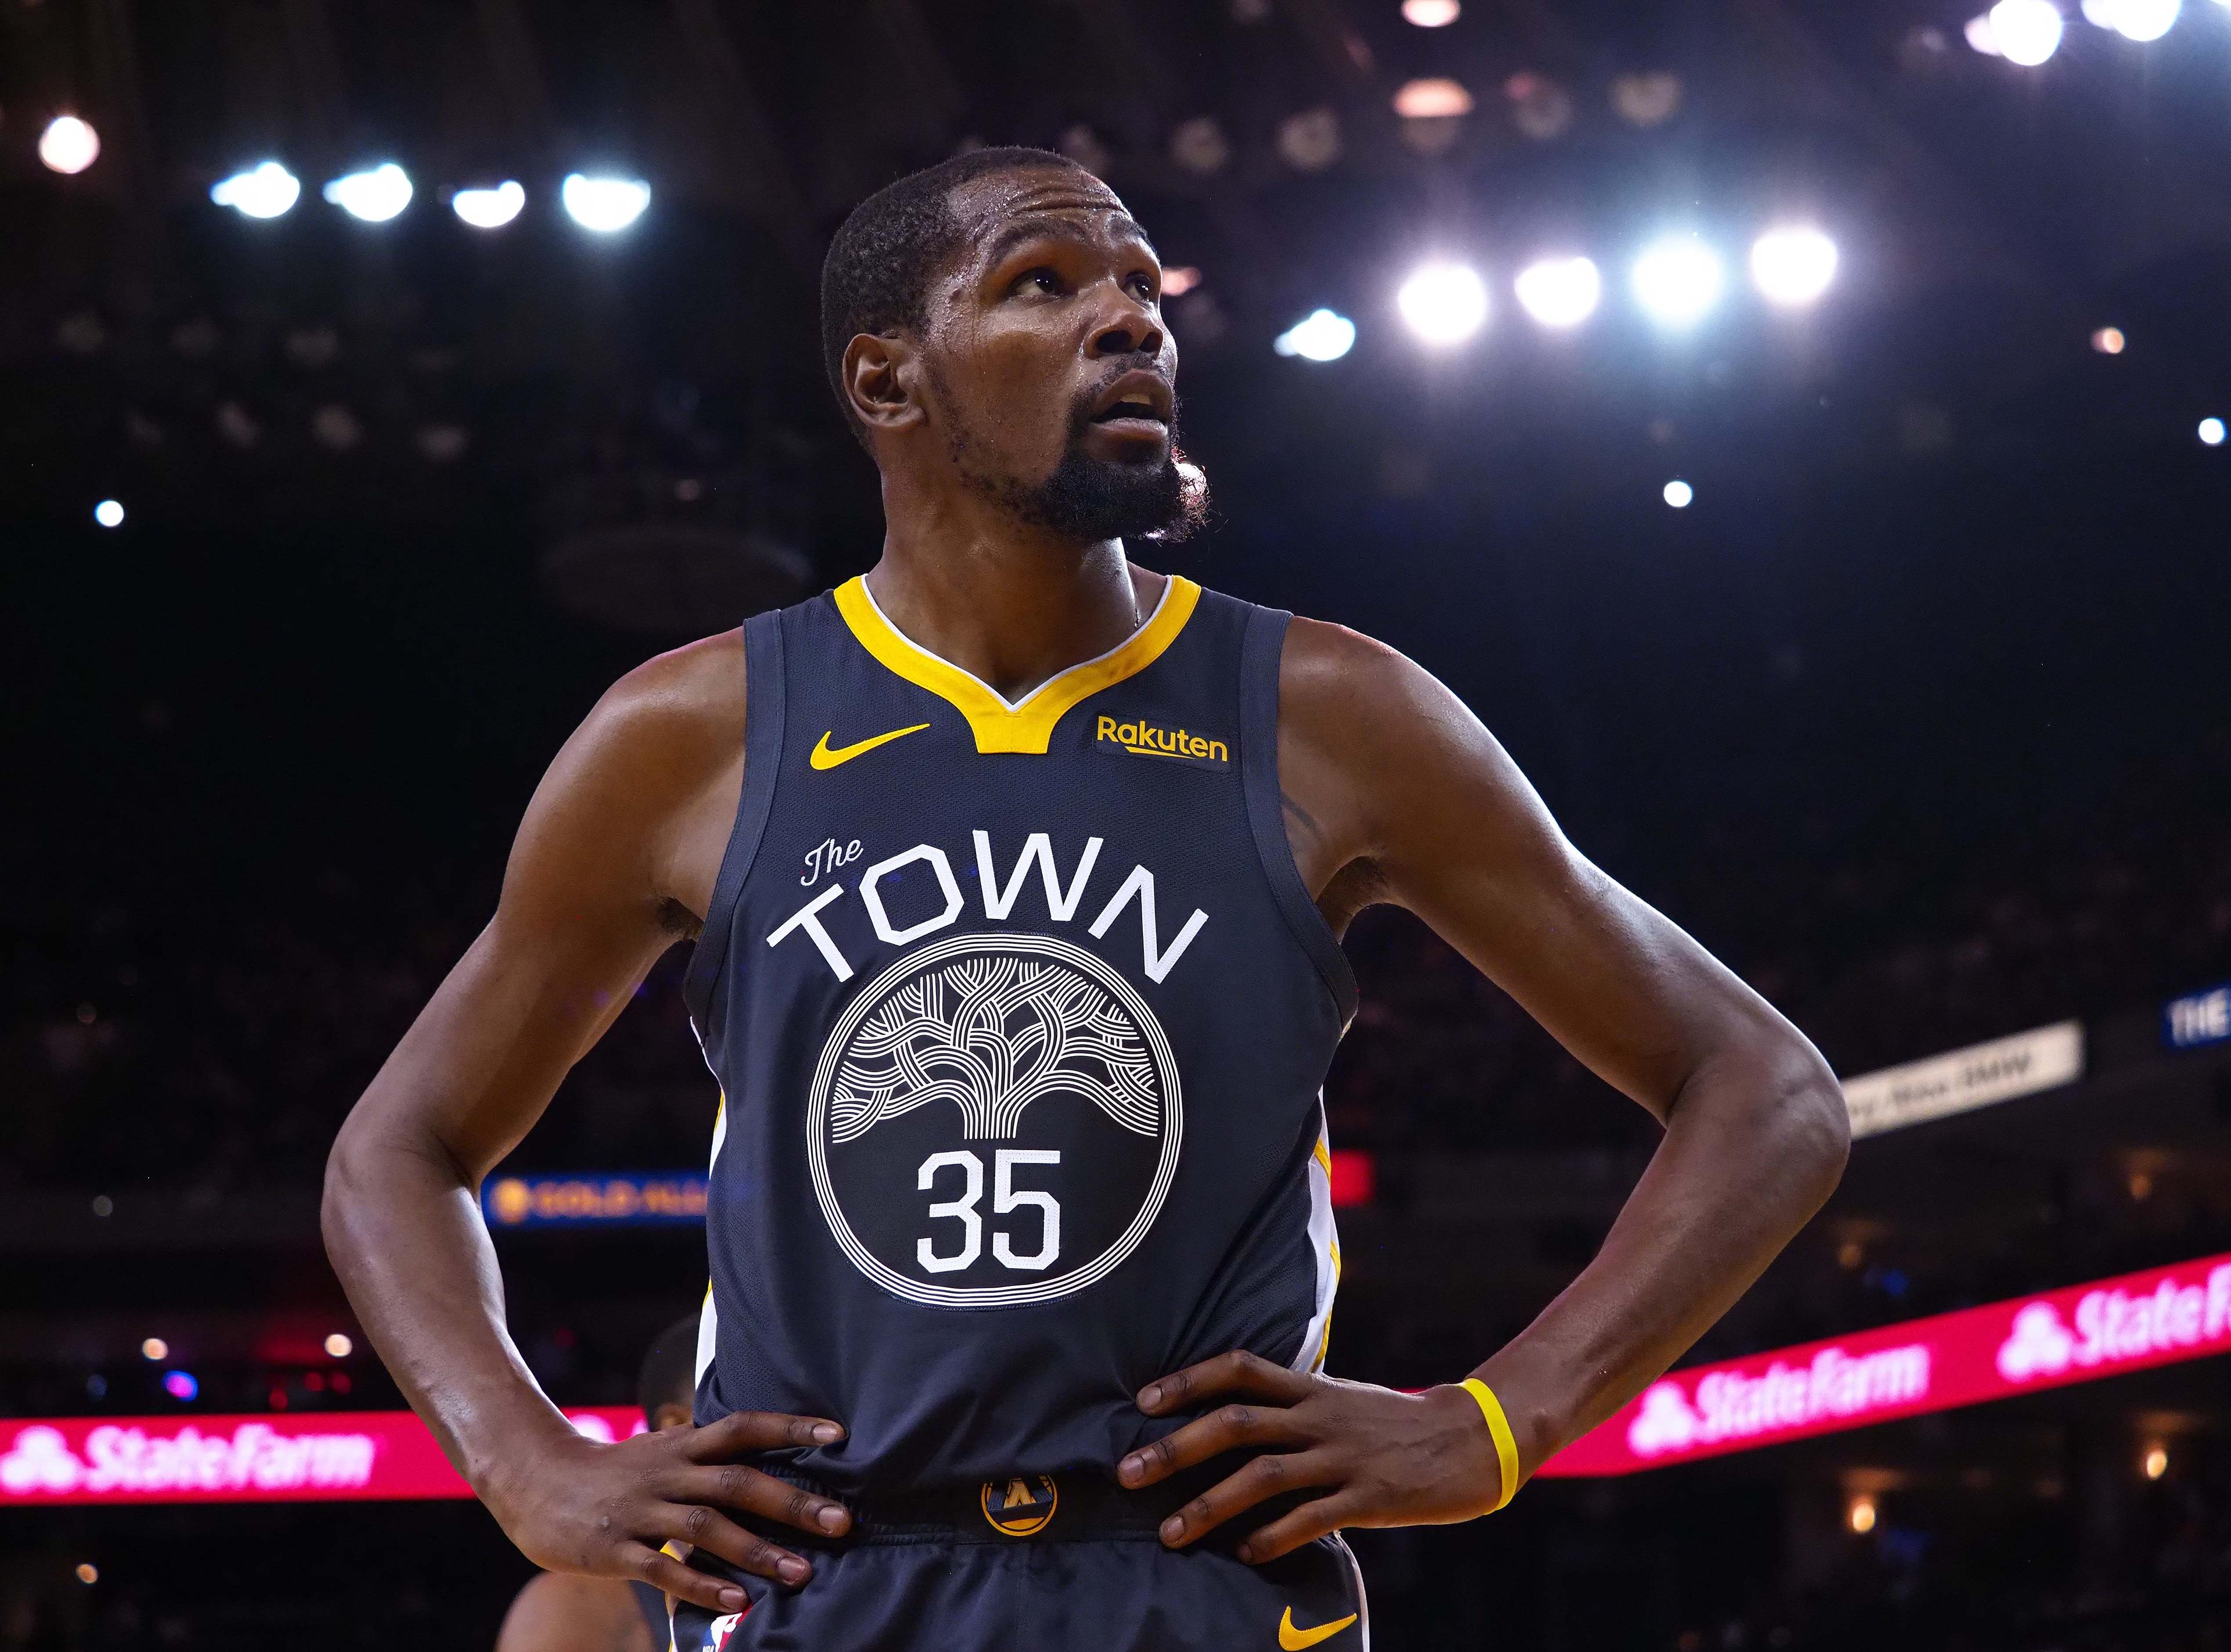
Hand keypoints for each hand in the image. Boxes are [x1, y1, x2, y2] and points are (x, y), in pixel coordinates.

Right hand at [483, 1410, 853, 1612]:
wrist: (532, 1481)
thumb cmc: (611, 1473)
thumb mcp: (660, 1453)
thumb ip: (706, 1462)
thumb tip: (766, 1471)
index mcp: (681, 1445)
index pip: (744, 1427)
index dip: (790, 1427)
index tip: (838, 1435)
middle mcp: (666, 1472)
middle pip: (737, 1480)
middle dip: (792, 1502)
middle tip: (841, 1521)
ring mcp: (639, 1510)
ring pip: (706, 1526)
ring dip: (757, 1550)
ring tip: (802, 1572)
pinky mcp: (614, 1548)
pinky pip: (663, 1569)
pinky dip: (702, 1584)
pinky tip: (737, 1600)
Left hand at [1116, 1350, 1507, 1562]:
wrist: (1474, 1440)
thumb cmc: (1396, 1425)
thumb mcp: (1341, 1401)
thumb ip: (1294, 1407)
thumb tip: (1235, 1419)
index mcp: (1313, 1389)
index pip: (1242, 1369)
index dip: (1190, 1380)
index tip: (1143, 1400)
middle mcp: (1320, 1417)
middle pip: (1238, 1422)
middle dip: (1176, 1446)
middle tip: (1127, 1471)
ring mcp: (1344, 1457)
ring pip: (1264, 1474)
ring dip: (1210, 1502)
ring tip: (1170, 1532)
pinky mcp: (1369, 1496)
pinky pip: (1312, 1517)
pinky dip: (1273, 1535)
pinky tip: (1244, 1554)